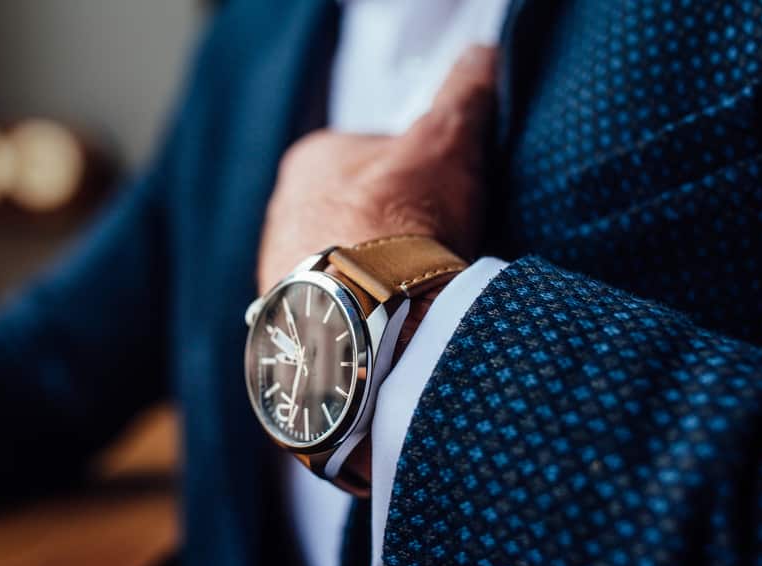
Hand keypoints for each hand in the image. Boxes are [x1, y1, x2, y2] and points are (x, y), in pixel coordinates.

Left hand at [256, 44, 498, 294]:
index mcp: (314, 156)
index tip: (441, 197)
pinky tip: (384, 313)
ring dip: (370, 267)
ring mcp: (280, 262)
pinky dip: (354, 303)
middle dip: (387, 223)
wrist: (370, 312)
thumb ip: (462, 96)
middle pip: (353, 207)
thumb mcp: (445, 142)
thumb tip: (481, 56)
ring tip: (409, 286)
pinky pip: (328, 298)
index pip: (373, 155)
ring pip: (338, 255)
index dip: (415, 175)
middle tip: (429, 245)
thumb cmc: (402, 219)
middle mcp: (284, 206)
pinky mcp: (289, 310)